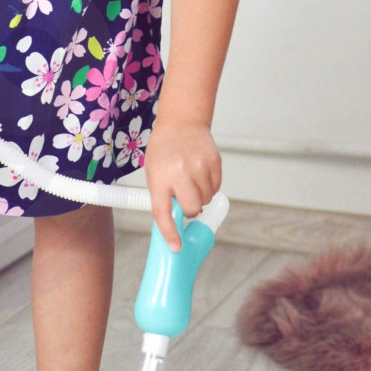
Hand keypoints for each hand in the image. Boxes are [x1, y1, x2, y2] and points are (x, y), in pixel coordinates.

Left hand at [143, 117, 222, 251]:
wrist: (182, 123)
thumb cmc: (164, 151)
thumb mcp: (154, 172)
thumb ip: (163, 195)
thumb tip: (174, 222)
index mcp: (159, 177)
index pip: (163, 212)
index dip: (170, 232)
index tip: (176, 247)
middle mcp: (179, 172)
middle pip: (192, 208)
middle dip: (191, 210)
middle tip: (185, 199)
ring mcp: (199, 166)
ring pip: (206, 199)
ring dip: (201, 196)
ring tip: (191, 179)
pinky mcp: (214, 162)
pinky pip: (216, 187)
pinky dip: (210, 186)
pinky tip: (201, 173)